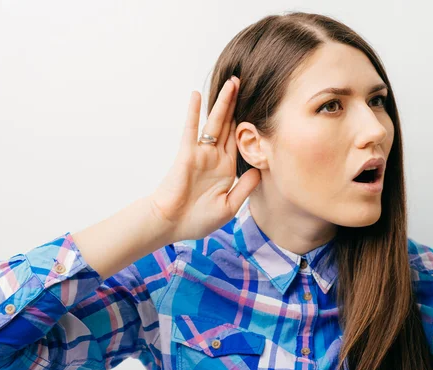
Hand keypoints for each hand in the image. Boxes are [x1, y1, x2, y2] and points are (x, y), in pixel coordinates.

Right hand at [149, 76, 260, 241]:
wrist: (172, 224)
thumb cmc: (197, 220)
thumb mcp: (228, 207)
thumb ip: (244, 188)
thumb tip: (261, 170)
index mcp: (226, 170)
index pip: (240, 142)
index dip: (249, 125)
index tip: (260, 107)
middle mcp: (215, 157)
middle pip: (229, 125)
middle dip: (238, 105)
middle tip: (247, 83)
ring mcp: (201, 153)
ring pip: (215, 122)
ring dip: (223, 102)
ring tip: (232, 82)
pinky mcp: (186, 154)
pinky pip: (191, 129)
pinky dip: (193, 112)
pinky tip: (196, 95)